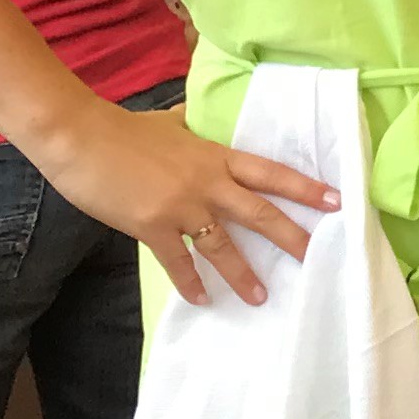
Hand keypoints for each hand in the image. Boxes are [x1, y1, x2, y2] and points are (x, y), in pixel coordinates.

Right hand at [41, 102, 335, 309]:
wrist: (82, 137)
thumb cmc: (125, 128)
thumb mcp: (170, 122)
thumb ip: (190, 126)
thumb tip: (194, 118)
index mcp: (216, 156)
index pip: (272, 173)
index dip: (306, 187)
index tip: (337, 201)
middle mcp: (208, 183)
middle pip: (260, 212)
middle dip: (291, 236)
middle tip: (317, 256)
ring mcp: (181, 206)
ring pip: (222, 245)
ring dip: (242, 273)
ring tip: (261, 297)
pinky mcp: (152, 226)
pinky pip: (178, 261)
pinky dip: (189, 282)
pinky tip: (202, 300)